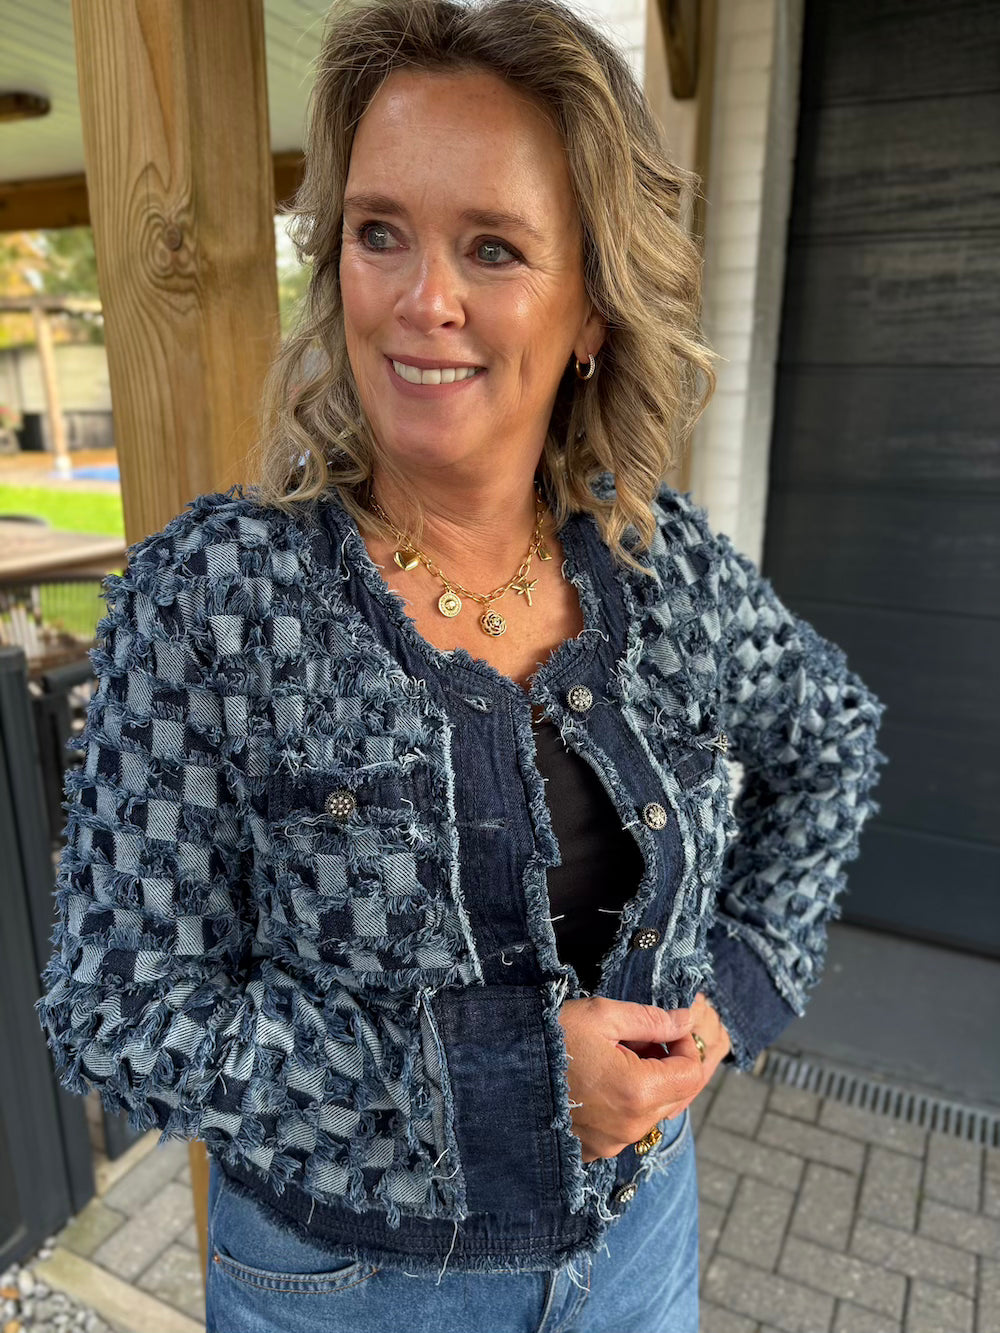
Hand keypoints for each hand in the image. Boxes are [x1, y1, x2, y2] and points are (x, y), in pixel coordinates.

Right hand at [557, 992, 730, 1162]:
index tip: (669, 1029)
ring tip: (618, 1056)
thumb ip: (651, 1019)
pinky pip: (628, 1128)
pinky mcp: (594, 1151)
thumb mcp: (601, 1015)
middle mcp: (630, 1127)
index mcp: (637, 1091)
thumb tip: (685, 1020)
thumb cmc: (549, 1038)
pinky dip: (628, 1104)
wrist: (497, 1073)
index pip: (692, 1074)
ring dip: (651, 1085)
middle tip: (642, 1039)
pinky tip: (603, 1081)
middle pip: (678, 1097)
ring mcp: (611, 1144)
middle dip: (671, 1065)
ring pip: (654, 1113)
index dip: (688, 1046)